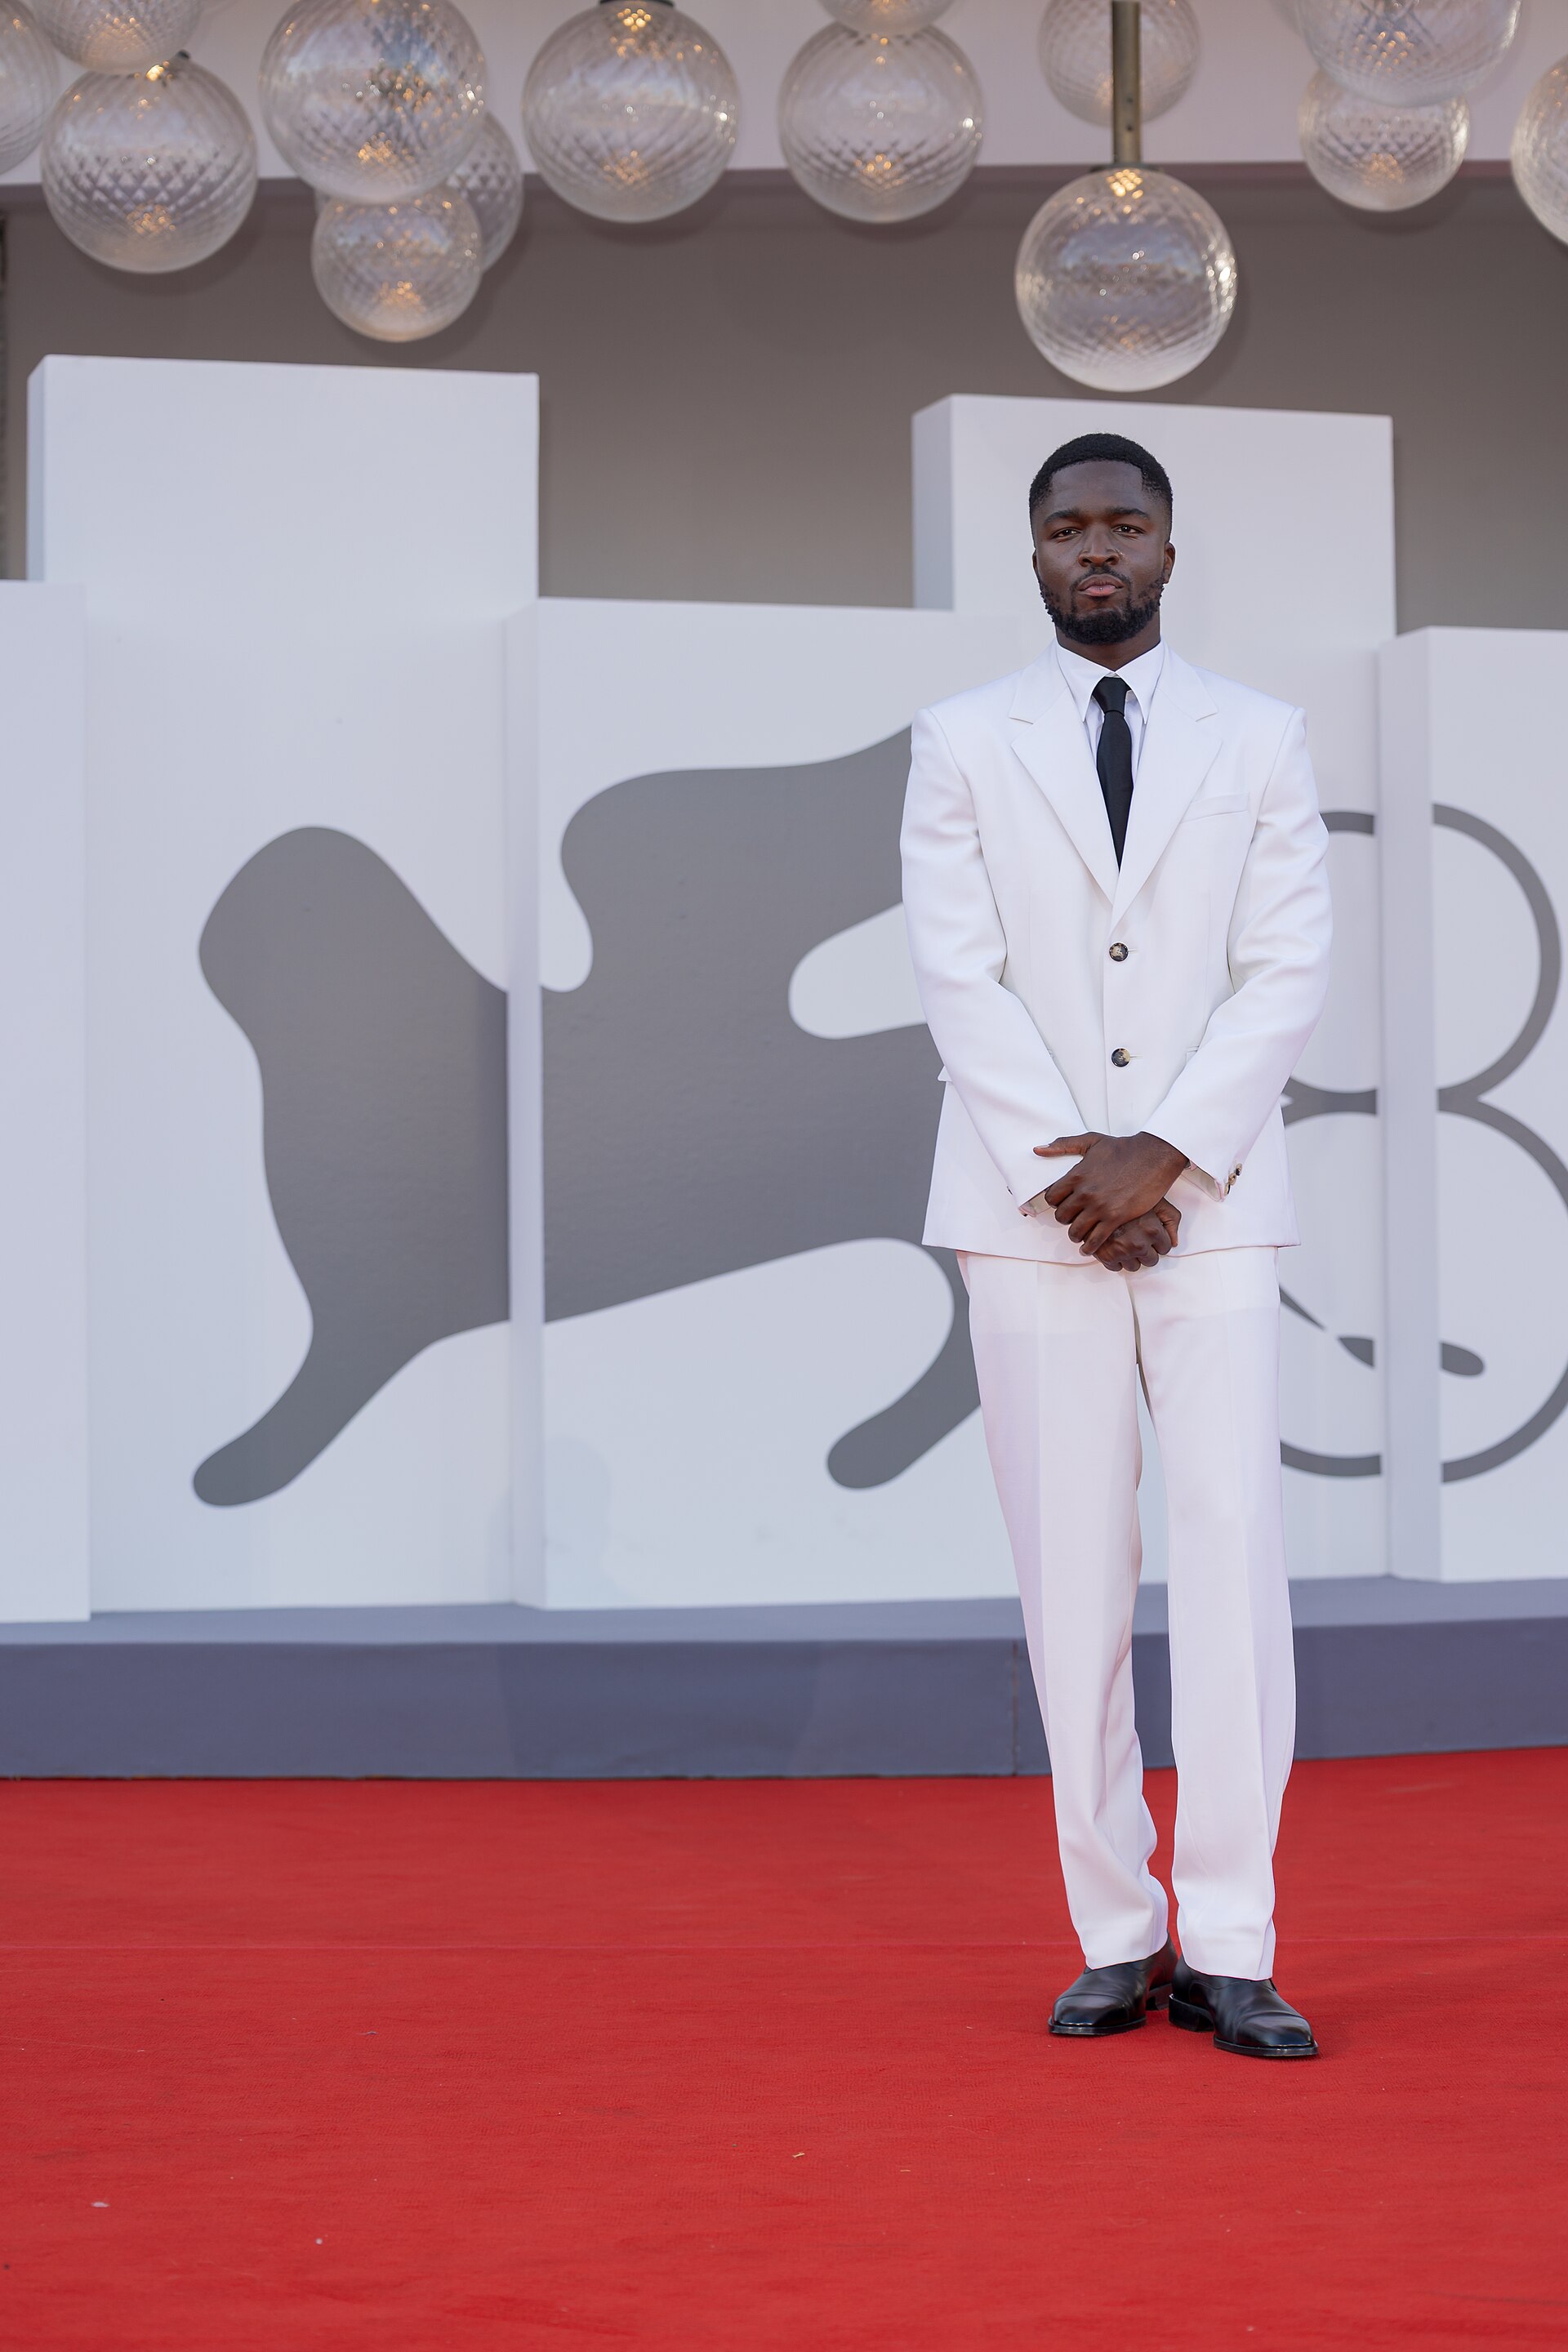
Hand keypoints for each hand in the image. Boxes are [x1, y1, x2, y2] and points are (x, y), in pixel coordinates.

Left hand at [1034, 1130, 1189, 1258]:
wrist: (1152, 1156)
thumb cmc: (1123, 1148)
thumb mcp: (1091, 1141)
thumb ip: (1063, 1145)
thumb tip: (1038, 1149)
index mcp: (1076, 1175)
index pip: (1051, 1197)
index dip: (1055, 1203)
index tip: (1063, 1204)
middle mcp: (1084, 1193)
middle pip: (1062, 1216)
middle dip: (1066, 1219)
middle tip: (1073, 1220)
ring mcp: (1099, 1207)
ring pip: (1076, 1231)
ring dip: (1076, 1235)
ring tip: (1080, 1236)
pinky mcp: (1116, 1217)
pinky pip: (1096, 1240)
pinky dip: (1090, 1247)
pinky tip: (1090, 1249)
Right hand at [1094, 1199, 1180, 1272]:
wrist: (1098, 1194)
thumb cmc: (1126, 1195)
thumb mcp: (1156, 1201)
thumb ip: (1170, 1219)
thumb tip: (1174, 1240)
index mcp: (1152, 1230)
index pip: (1165, 1248)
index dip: (1159, 1241)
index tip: (1152, 1235)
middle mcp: (1138, 1243)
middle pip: (1151, 1260)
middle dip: (1147, 1251)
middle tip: (1139, 1238)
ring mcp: (1121, 1251)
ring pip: (1134, 1266)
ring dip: (1131, 1257)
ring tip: (1126, 1241)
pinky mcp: (1105, 1255)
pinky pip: (1116, 1267)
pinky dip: (1115, 1259)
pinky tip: (1114, 1245)